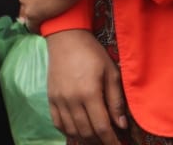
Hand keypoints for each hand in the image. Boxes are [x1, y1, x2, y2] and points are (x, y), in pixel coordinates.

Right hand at [45, 30, 126, 144]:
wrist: (65, 37)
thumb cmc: (91, 53)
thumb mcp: (111, 73)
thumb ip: (116, 101)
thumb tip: (121, 125)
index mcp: (89, 93)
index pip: (102, 127)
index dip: (112, 141)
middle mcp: (71, 99)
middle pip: (86, 132)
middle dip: (100, 141)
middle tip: (110, 141)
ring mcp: (58, 99)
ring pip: (71, 130)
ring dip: (85, 138)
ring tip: (96, 137)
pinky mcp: (50, 96)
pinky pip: (57, 122)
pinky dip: (68, 131)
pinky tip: (78, 130)